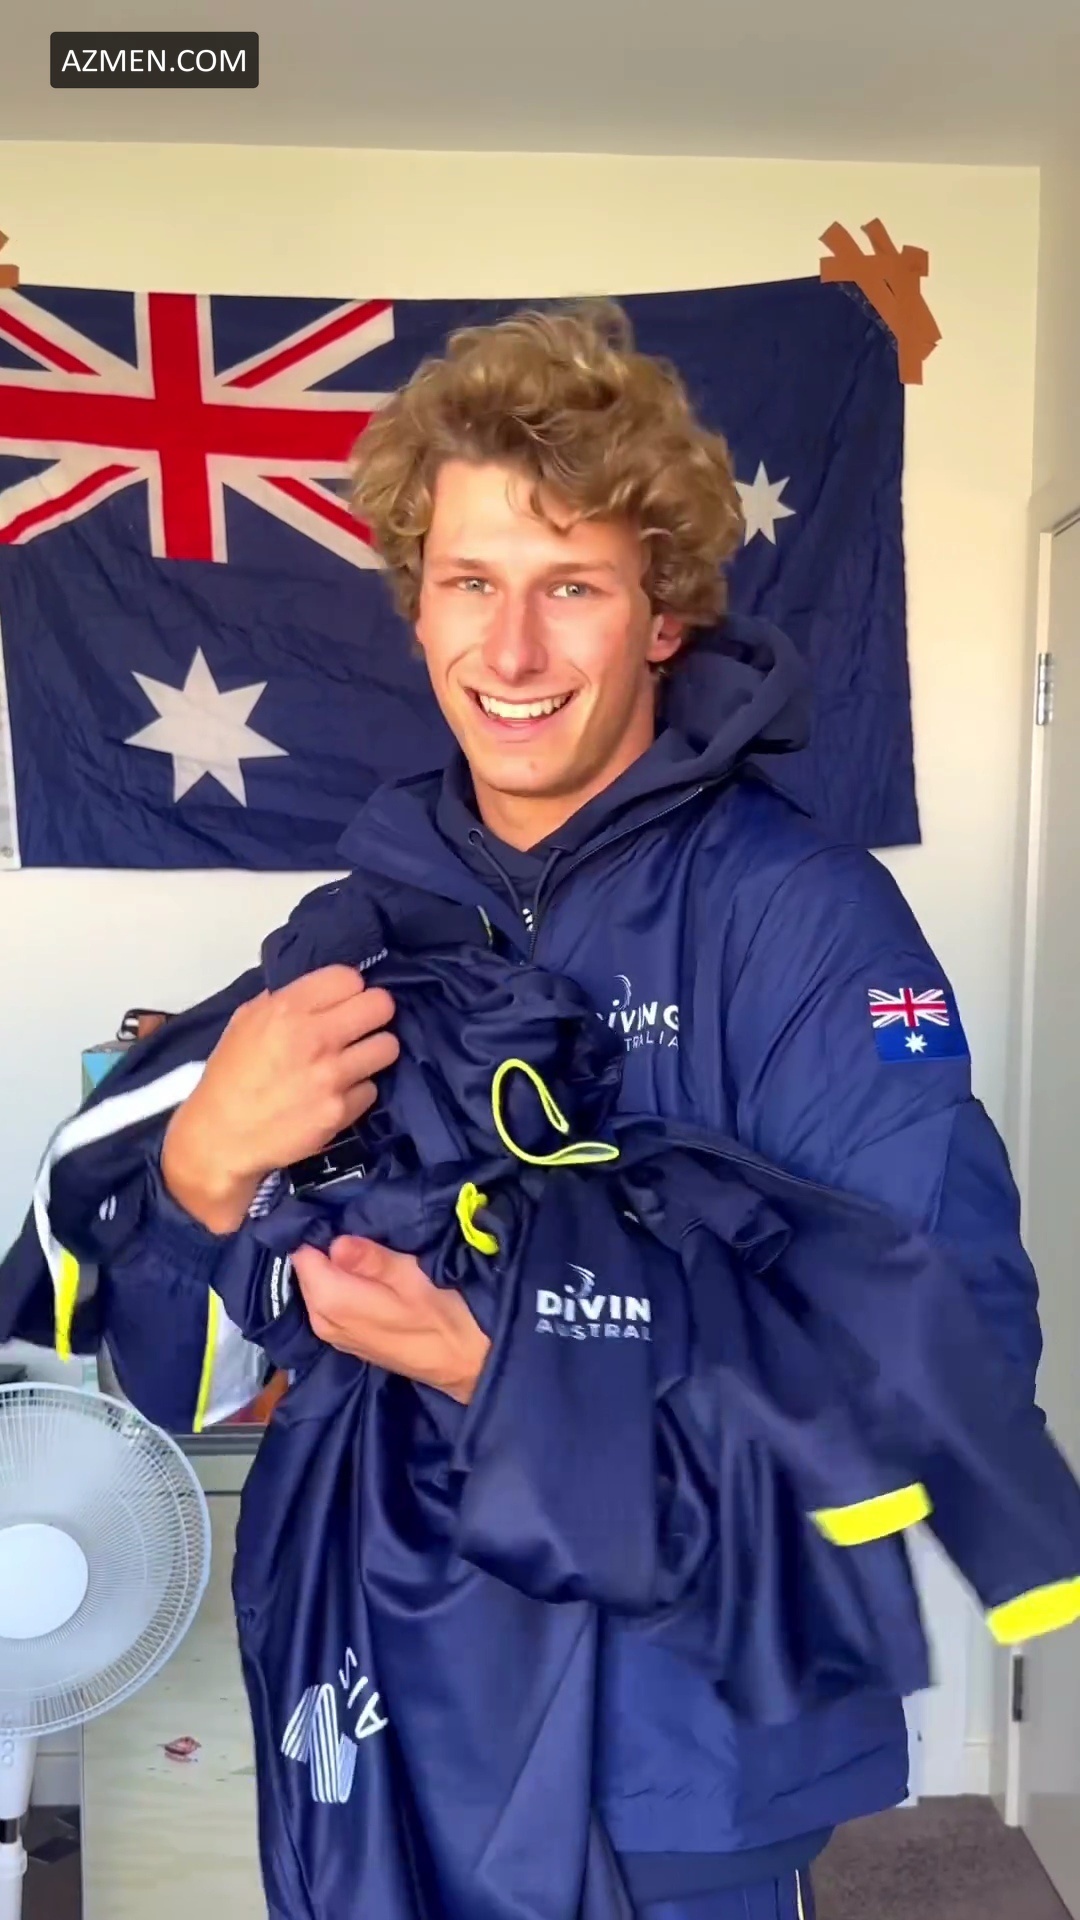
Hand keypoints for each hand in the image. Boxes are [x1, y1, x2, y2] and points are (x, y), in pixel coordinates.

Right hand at [162, 966, 398, 1233]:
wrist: (221, 1137)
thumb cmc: (230, 1077)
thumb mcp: (245, 1022)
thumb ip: (284, 1000)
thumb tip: (320, 991)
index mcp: (288, 1009)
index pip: (350, 977)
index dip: (350, 989)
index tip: (344, 1002)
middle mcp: (314, 1037)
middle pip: (380, 1005)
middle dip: (374, 1014)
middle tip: (361, 1027)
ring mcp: (331, 1076)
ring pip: (388, 1046)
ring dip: (374, 1052)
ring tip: (355, 1061)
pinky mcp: (341, 1110)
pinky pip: (372, 1088)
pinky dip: (359, 1091)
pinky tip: (337, 1094)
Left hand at [293, 1236, 490, 1404]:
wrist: (465, 1364)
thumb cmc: (443, 1316)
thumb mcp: (412, 1277)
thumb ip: (371, 1259)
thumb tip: (336, 1242)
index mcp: (332, 1301)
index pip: (302, 1253)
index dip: (321, 1233)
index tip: (346, 1222)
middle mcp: (321, 1320)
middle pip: (308, 1269)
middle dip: (329, 1251)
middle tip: (367, 1240)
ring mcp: (330, 1333)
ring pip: (318, 1286)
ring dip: (338, 1270)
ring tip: (373, 1258)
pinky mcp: (342, 1338)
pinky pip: (328, 1302)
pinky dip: (343, 1288)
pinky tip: (372, 1282)